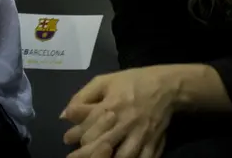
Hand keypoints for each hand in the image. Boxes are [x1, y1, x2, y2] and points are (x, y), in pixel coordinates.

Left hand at [62, 67, 177, 157]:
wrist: (166, 87)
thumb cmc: (131, 82)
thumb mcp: (104, 82)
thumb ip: (82, 97)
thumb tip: (65, 115)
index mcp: (111, 106)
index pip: (88, 127)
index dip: (74, 135)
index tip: (67, 139)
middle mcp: (125, 123)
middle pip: (102, 145)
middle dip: (85, 154)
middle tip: (74, 156)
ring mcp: (140, 136)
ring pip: (121, 157)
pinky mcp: (153, 144)